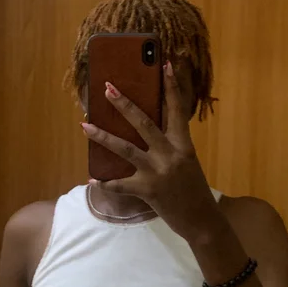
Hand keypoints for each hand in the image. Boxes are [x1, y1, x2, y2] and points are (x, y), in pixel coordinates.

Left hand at [81, 62, 223, 244]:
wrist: (202, 221)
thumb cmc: (194, 191)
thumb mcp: (187, 163)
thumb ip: (171, 147)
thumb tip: (149, 132)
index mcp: (183, 145)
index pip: (177, 109)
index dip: (171, 87)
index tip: (164, 64)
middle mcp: (171, 154)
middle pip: (144, 122)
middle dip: (124, 104)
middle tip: (108, 88)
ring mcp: (158, 172)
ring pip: (125, 149)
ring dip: (103, 136)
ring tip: (85, 126)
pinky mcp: (148, 190)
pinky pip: (121, 185)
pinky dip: (106, 183)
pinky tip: (92, 179)